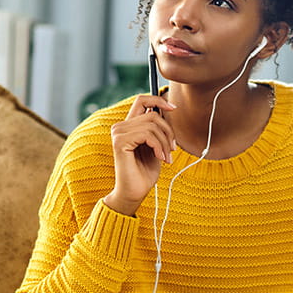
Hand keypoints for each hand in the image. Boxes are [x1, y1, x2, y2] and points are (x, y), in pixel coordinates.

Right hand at [104, 95, 176, 215]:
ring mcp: (118, 133)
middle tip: (173, 149)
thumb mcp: (156, 146)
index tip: (173, 108)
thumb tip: (167, 111)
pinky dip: (158, 146)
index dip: (158, 99)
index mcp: (129, 126)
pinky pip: (147, 134)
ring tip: (167, 157)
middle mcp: (120, 126)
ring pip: (152, 124)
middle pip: (152, 114)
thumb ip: (157, 129)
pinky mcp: (120, 142)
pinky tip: (160, 158)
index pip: (141, 99)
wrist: (134, 193)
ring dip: (165, 142)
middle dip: (168, 131)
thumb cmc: (144, 172)